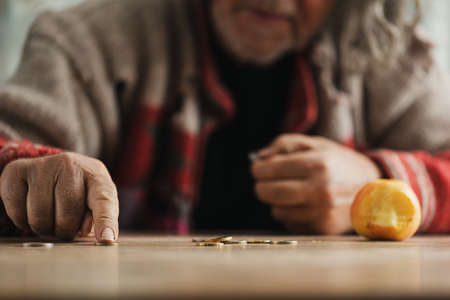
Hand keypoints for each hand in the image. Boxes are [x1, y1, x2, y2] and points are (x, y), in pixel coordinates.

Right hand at [0, 152, 118, 241]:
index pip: (104, 200)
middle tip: (65, 226)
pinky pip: (16, 212)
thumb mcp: (95, 201)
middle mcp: (71, 165)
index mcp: (96, 176)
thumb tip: (90, 232)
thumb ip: (98, 218)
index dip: (105, 221)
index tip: (106, 238)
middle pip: (68, 214)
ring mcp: (43, 166)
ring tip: (50, 218)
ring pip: (40, 216)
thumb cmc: (80, 191)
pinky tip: (31, 210)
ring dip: (44, 228)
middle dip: (65, 230)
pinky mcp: (17, 170)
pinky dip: (22, 221)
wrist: (53, 168)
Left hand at [251, 134, 380, 234]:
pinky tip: (302, 204)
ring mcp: (322, 211)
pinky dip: (290, 213)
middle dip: (260, 186)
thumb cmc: (338, 163)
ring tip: (289, 192)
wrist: (373, 190)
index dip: (258, 169)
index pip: (271, 169)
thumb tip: (258, 157)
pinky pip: (290, 223)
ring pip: (276, 210)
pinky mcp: (322, 228)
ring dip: (276, 202)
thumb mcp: (316, 144)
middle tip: (262, 182)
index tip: (257, 169)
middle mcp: (320, 189)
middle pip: (269, 192)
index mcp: (318, 163)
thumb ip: (284, 144)